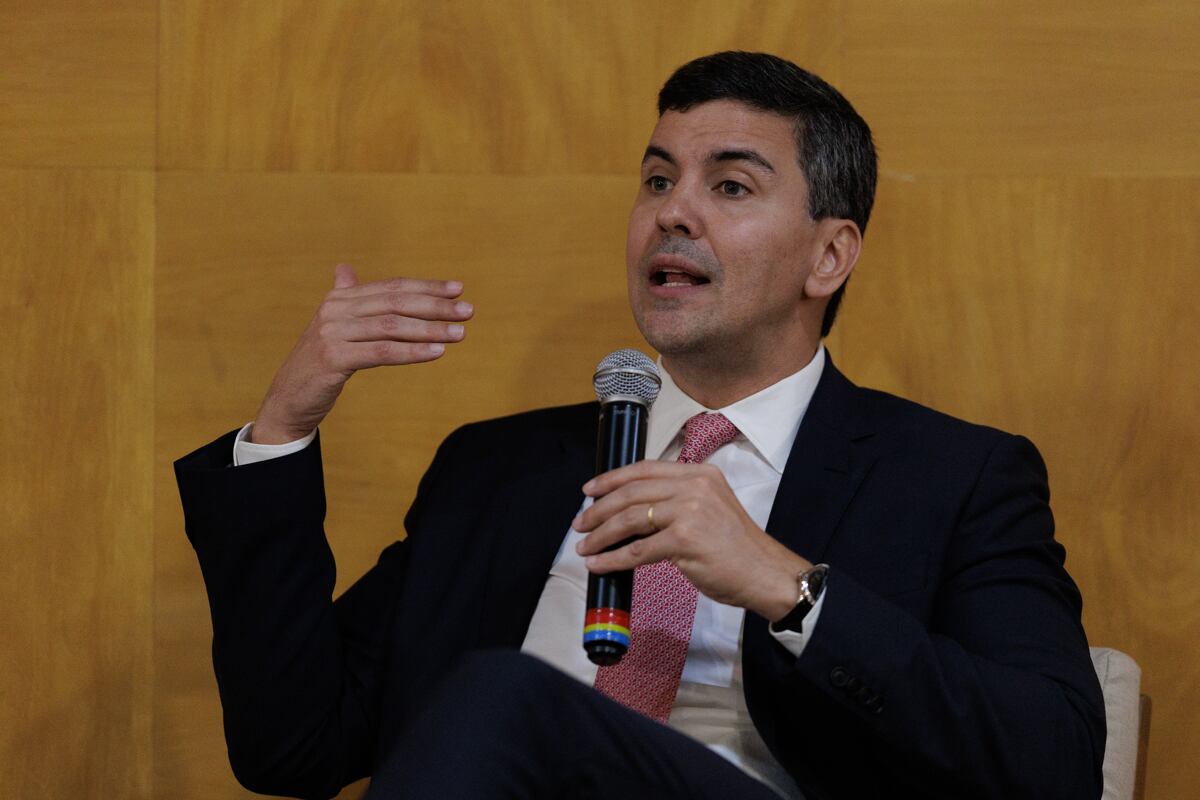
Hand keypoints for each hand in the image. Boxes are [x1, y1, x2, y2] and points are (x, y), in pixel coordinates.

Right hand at [251, 264, 472, 443]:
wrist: (288, 399)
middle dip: (435, 306)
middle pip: (395, 303)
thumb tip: (345, 269)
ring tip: (459, 333)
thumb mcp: (332, 327)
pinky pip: (381, 353)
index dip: (426, 287)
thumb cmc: (318, 364)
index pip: (392, 287)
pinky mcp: (333, 358)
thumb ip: (345, 298)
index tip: (457, 289)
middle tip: (467, 311)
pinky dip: (412, 351)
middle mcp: (334, 310)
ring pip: (392, 327)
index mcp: (339, 298)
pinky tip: (436, 351)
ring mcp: (332, 333)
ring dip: (430, 329)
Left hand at [572, 461, 810, 620]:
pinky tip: (600, 564)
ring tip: (585, 546)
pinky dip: (613, 559)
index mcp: (700, 474)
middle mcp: (695, 487)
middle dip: (599, 508)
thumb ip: (677, 501)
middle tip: (581, 523)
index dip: (612, 478)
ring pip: (630, 519)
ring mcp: (690, 512)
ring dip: (601, 534)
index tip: (589, 490)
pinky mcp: (685, 540)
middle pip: (632, 492)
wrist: (764, 573)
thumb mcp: (709, 508)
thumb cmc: (735, 548)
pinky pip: (637, 549)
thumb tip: (631, 510)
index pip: (645, 469)